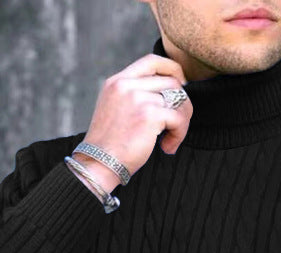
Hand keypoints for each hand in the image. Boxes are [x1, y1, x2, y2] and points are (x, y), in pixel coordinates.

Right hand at [82, 52, 191, 185]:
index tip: (181, 84)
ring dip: (181, 123)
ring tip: (169, 141)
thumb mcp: (115, 110)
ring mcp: (137, 98)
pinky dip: (179, 134)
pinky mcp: (149, 115)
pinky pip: (178, 119)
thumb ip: (134, 97)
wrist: (98, 164)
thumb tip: (168, 95)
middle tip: (177, 126)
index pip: (152, 61)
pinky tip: (167, 147)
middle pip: (171, 81)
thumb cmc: (109, 146)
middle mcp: (126, 85)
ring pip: (178, 100)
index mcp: (117, 82)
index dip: (172, 69)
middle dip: (182, 104)